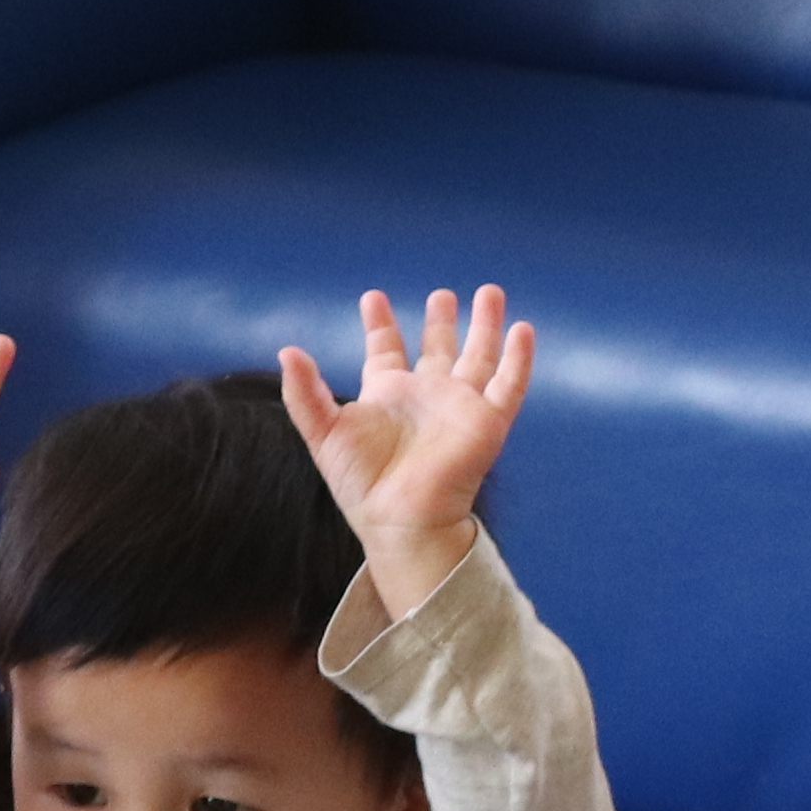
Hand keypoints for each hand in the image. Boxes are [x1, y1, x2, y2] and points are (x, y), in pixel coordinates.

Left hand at [276, 284, 534, 623]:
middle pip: (439, 349)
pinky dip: (518, 358)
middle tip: (442, 294)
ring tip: (490, 292)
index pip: (386, 350)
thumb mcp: (323, 432)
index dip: (380, 324)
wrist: (400, 518)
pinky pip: (508, 384)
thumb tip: (287, 351)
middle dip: (441, 321)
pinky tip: (522, 330)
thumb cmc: (360, 483)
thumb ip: (305, 393)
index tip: (373, 298)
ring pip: (479, 356)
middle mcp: (426, 396)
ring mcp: (460, 406)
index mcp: (387, 395)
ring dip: (485, 325)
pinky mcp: (487, 421)